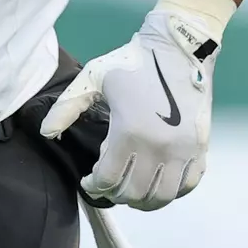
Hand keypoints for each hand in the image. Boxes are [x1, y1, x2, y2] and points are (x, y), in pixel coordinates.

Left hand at [41, 6, 218, 209]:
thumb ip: (66, 107)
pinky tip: (158, 182)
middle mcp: (159, 147)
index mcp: (129, 132)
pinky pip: (188, 185)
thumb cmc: (132, 62)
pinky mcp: (201, 147)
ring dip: (143, 200)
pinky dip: (172, 191)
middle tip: (108, 185)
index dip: (94, 186)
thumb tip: (46, 133)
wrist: (178, 47)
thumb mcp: (93, 79)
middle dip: (116, 194)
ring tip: (131, 189)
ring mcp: (183, 150)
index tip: (88, 182)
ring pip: (162, 196)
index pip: (108, 179)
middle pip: (134, 193)